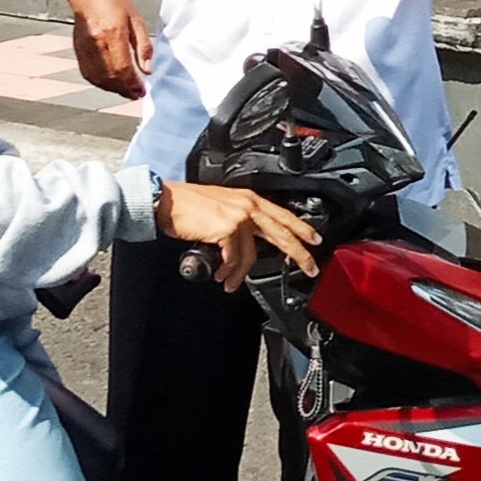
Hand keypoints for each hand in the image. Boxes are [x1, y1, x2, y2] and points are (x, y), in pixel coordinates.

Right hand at [65, 0, 153, 99]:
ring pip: (98, 78)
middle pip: (110, 77)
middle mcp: (96, 43)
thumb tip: (148, 70)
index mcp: (112, 33)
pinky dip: (100, 82)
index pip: (122, 68)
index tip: (142, 90)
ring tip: (126, 91)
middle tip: (136, 94)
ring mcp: (84, 47)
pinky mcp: (78, 49)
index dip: (133, 84)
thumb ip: (143, 47)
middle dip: (125, 89)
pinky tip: (111, 83)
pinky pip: (88, 73)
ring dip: (113, 89)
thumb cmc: (114, 1)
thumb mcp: (137, 21)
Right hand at [156, 179, 322, 289]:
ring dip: (240, 274)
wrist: (166, 201)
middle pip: (282, 232)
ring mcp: (239, 216)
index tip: (315, 240)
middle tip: (310, 267)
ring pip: (252, 254)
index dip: (302, 228)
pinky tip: (221, 275)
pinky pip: (233, 258)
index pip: (283, 214)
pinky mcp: (227, 228)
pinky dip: (227, 270)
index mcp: (249, 198)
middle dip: (299, 253)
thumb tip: (251, 240)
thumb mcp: (223, 204)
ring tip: (231, 282)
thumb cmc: (188, 205)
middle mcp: (248, 205)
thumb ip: (241, 218)